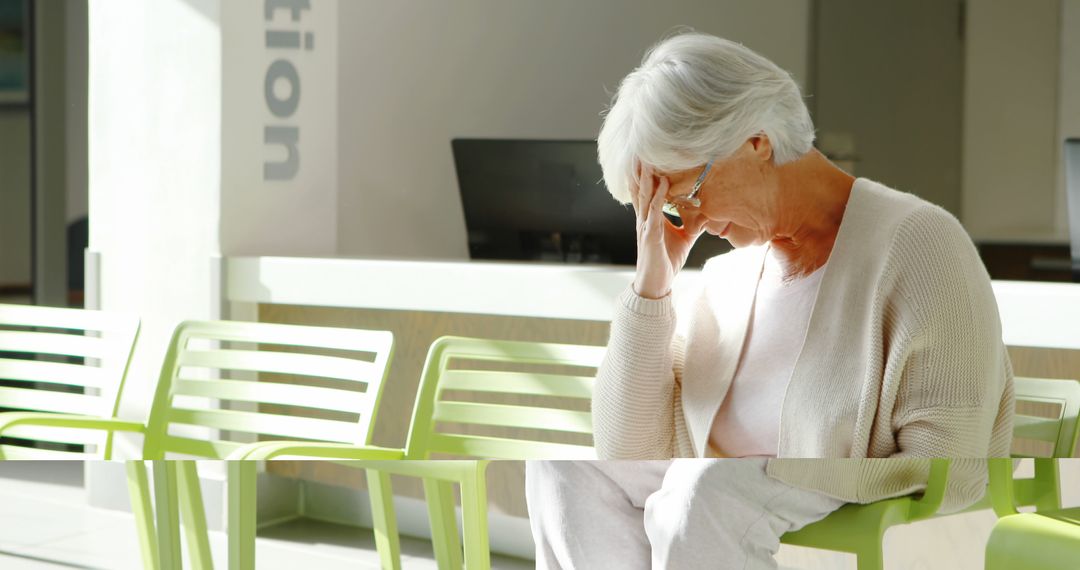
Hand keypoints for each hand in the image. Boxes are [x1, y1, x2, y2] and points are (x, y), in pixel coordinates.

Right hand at [630, 160, 706, 298]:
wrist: (656, 284)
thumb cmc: (665, 261)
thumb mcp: (684, 239)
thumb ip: (693, 225)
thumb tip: (707, 213)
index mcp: (649, 219)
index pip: (647, 192)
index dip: (646, 175)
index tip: (648, 157)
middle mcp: (644, 219)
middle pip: (641, 189)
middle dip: (641, 169)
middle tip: (642, 148)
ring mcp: (645, 226)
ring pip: (645, 196)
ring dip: (647, 177)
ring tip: (648, 159)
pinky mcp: (650, 235)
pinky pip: (654, 211)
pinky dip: (659, 196)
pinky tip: (664, 183)